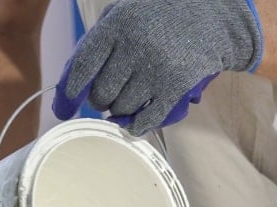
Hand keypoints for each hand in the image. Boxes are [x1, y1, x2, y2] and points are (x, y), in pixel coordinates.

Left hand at [52, 0, 263, 135]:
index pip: (82, 68)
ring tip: (130, 96)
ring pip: (122, 109)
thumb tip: (69, 86)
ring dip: (121, 109)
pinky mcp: (177, 85)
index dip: (69, 94)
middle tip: (109, 95)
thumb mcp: (123, 13)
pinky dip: (137, 125)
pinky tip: (135, 122)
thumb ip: (97, 42)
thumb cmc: (158, 14)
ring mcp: (157, 68)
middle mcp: (135, 47)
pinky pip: (147, 119)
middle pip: (101, 94)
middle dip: (100, 100)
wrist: (213, 12)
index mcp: (117, 25)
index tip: (63, 109)